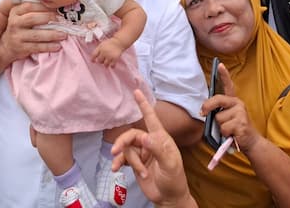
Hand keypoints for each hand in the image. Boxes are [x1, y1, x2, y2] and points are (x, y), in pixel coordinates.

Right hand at [0, 2, 65, 63]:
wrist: (7, 46)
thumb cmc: (20, 27)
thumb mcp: (22, 16)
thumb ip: (34, 10)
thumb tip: (56, 5)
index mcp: (15, 11)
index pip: (30, 6)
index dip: (44, 7)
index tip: (56, 9)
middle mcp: (14, 22)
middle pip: (32, 18)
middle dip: (49, 18)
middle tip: (62, 20)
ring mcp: (16, 36)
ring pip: (36, 35)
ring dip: (52, 35)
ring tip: (64, 35)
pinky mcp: (20, 48)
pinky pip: (37, 47)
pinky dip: (48, 46)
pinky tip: (58, 46)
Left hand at [92, 38, 124, 66]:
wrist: (118, 42)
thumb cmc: (110, 43)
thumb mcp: (102, 44)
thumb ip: (98, 50)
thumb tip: (94, 57)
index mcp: (100, 48)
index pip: (93, 55)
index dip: (92, 59)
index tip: (93, 61)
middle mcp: (104, 52)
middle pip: (99, 61)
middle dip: (100, 61)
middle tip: (102, 60)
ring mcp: (109, 56)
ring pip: (105, 64)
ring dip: (106, 64)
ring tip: (107, 62)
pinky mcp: (115, 58)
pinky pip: (112, 65)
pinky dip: (111, 66)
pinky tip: (111, 64)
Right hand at [112, 90, 193, 206]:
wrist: (168, 198)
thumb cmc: (174, 180)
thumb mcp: (170, 165)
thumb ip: (158, 150)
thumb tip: (144, 138)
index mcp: (161, 139)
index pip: (151, 118)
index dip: (144, 105)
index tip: (136, 91)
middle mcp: (150, 142)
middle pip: (132, 135)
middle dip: (123, 142)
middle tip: (115, 151)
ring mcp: (142, 152)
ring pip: (127, 148)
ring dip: (128, 160)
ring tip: (137, 171)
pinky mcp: (135, 162)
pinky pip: (123, 158)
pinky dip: (119, 163)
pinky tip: (116, 169)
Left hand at [201, 63, 261, 152]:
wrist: (251, 142)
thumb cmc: (234, 130)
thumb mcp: (225, 118)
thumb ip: (218, 112)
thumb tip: (204, 112)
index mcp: (233, 101)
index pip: (228, 86)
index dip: (224, 75)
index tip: (220, 65)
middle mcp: (238, 104)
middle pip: (217, 100)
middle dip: (207, 107)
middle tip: (202, 113)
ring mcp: (241, 113)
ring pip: (218, 118)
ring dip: (220, 127)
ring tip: (229, 130)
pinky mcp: (241, 123)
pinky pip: (223, 128)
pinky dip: (224, 134)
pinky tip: (232, 135)